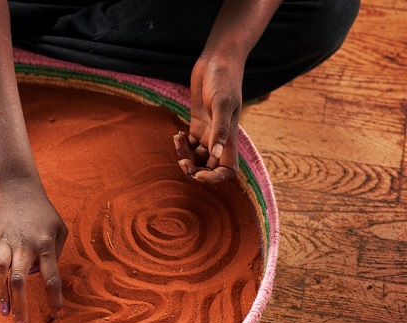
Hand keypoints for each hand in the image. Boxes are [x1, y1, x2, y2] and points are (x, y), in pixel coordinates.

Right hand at [0, 180, 67, 322]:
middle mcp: (24, 245)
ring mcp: (4, 242)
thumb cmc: (43, 212)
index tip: (56, 313)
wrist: (17, 187)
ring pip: (0, 271)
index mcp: (45, 245)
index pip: (51, 276)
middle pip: (21, 279)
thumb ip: (56, 255)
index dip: (54, 296)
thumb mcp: (60, 229)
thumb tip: (41, 278)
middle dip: (22, 305)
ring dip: (0, 293)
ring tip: (3, 313)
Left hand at [174, 53, 242, 183]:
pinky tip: (177, 134)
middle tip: (182, 161)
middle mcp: (219, 138)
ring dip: (185, 155)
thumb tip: (215, 154)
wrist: (217, 60)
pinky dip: (181, 144)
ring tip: (177, 140)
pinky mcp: (197, 122)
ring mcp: (208, 131)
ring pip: (197, 156)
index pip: (228, 169)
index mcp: (230, 138)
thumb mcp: (221, 103)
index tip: (198, 174)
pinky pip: (189, 143)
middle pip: (209, 166)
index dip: (215, 178)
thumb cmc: (223, 79)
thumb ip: (219, 130)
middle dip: (195, 168)